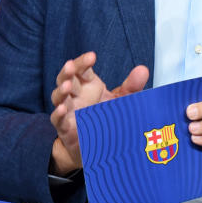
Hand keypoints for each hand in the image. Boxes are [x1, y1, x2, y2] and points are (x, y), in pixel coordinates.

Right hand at [49, 51, 148, 175]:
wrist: (99, 145)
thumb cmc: (108, 117)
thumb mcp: (122, 100)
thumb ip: (132, 86)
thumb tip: (143, 70)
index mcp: (88, 84)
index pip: (82, 69)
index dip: (83, 62)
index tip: (92, 57)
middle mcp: (76, 95)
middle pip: (66, 79)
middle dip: (67, 72)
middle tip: (70, 65)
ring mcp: (69, 111)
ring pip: (58, 97)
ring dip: (61, 91)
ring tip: (67, 86)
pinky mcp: (65, 128)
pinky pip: (58, 120)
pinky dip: (58, 114)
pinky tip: (62, 109)